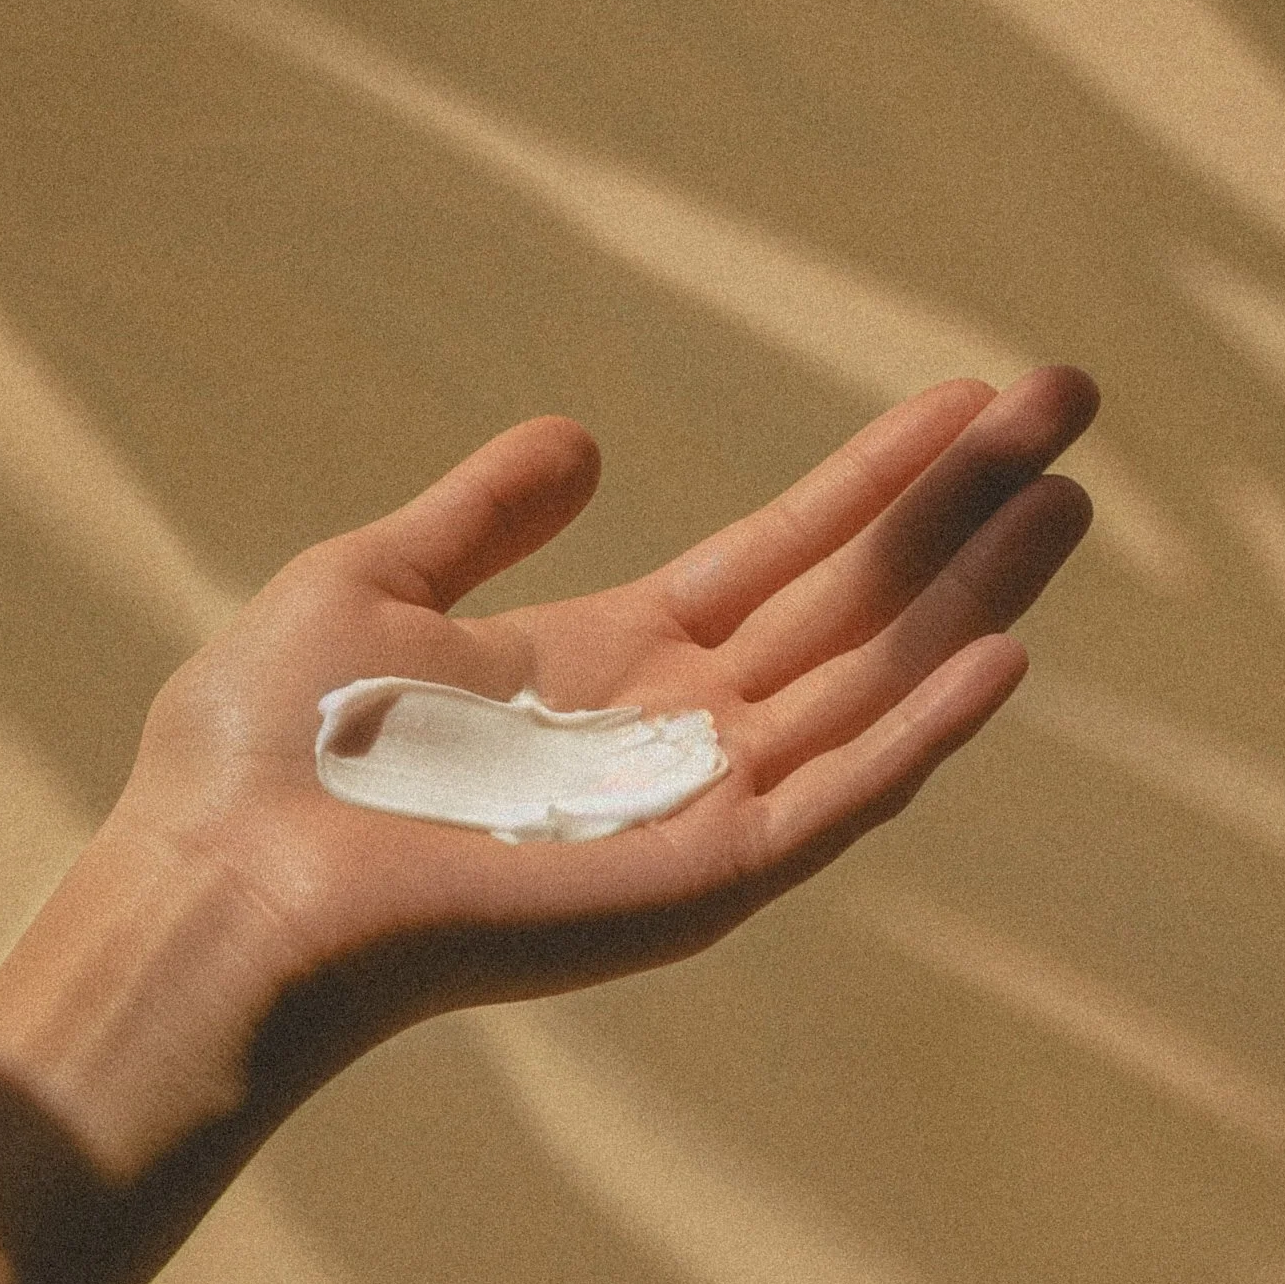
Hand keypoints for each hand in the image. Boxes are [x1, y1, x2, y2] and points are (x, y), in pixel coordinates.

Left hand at [102, 367, 1096, 1111]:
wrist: (215, 884)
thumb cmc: (262, 752)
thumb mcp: (370, 582)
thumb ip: (482, 516)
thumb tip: (581, 439)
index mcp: (609, 663)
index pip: (781, 554)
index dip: (873, 476)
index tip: (966, 399)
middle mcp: (674, 734)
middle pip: (854, 600)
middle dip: (961, 502)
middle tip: (1069, 400)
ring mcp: (696, 809)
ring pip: (871, 682)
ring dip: (976, 593)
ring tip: (1067, 496)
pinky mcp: (698, 880)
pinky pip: (837, 799)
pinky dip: (923, 732)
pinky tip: (1005, 654)